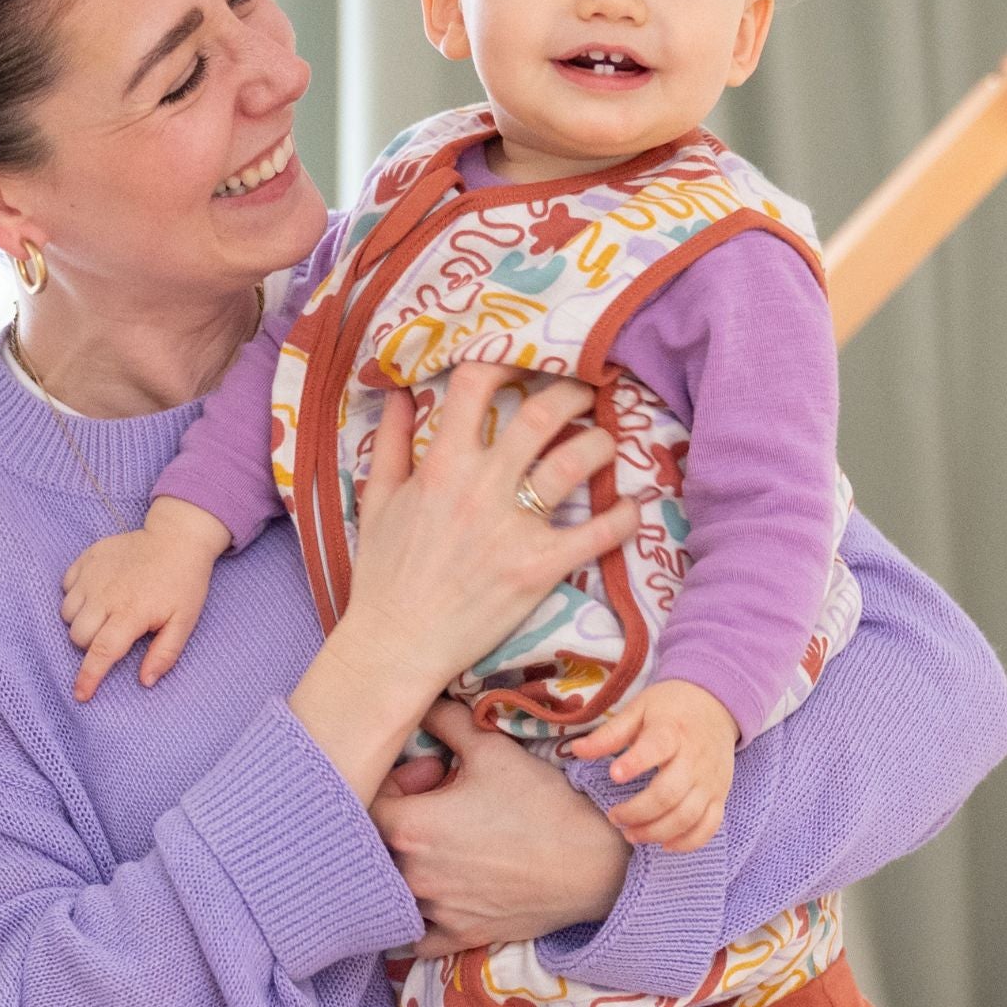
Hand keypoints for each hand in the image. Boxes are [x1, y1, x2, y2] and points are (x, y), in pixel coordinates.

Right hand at [60, 498, 231, 700]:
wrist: (177, 538)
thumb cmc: (183, 583)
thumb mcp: (184, 622)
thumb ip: (165, 654)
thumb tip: (145, 681)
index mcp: (131, 612)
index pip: (101, 652)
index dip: (88, 677)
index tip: (81, 695)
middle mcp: (105, 594)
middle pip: (78, 636)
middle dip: (90, 645)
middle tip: (114, 634)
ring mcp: (93, 574)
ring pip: (67, 613)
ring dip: (81, 621)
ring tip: (105, 613)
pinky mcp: (87, 558)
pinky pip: (65, 586)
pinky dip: (76, 595)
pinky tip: (97, 593)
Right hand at [334, 362, 639, 703]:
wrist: (396, 643)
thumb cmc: (384, 573)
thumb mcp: (378, 500)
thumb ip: (392, 442)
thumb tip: (402, 395)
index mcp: (441, 464)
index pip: (476, 384)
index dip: (504, 363)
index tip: (520, 366)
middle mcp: (481, 486)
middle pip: (543, 413)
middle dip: (572, 393)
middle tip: (586, 394)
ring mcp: (514, 527)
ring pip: (578, 461)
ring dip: (603, 442)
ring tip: (607, 442)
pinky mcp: (540, 567)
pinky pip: (599, 532)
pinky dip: (622, 515)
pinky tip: (628, 508)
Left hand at [372, 699, 630, 955]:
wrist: (593, 864)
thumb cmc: (540, 803)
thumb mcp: (491, 749)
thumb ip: (446, 721)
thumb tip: (422, 702)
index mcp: (410, 826)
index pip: (368, 801)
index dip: (394, 781)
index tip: (429, 773)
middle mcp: (412, 874)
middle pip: (379, 843)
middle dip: (402, 817)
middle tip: (441, 802)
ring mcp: (434, 910)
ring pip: (395, 887)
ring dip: (410, 861)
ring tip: (446, 842)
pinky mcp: (458, 935)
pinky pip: (416, 934)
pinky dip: (417, 916)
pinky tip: (441, 892)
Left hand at [567, 678, 736, 852]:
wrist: (716, 706)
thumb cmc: (670, 709)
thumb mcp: (638, 709)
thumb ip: (609, 734)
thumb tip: (576, 750)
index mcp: (672, 731)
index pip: (657, 747)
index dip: (635, 763)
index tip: (614, 775)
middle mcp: (695, 758)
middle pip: (670, 793)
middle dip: (638, 812)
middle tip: (614, 817)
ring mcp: (710, 780)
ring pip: (688, 816)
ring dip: (657, 832)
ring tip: (631, 834)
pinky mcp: (720, 795)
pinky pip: (710, 826)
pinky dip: (688, 841)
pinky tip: (664, 844)